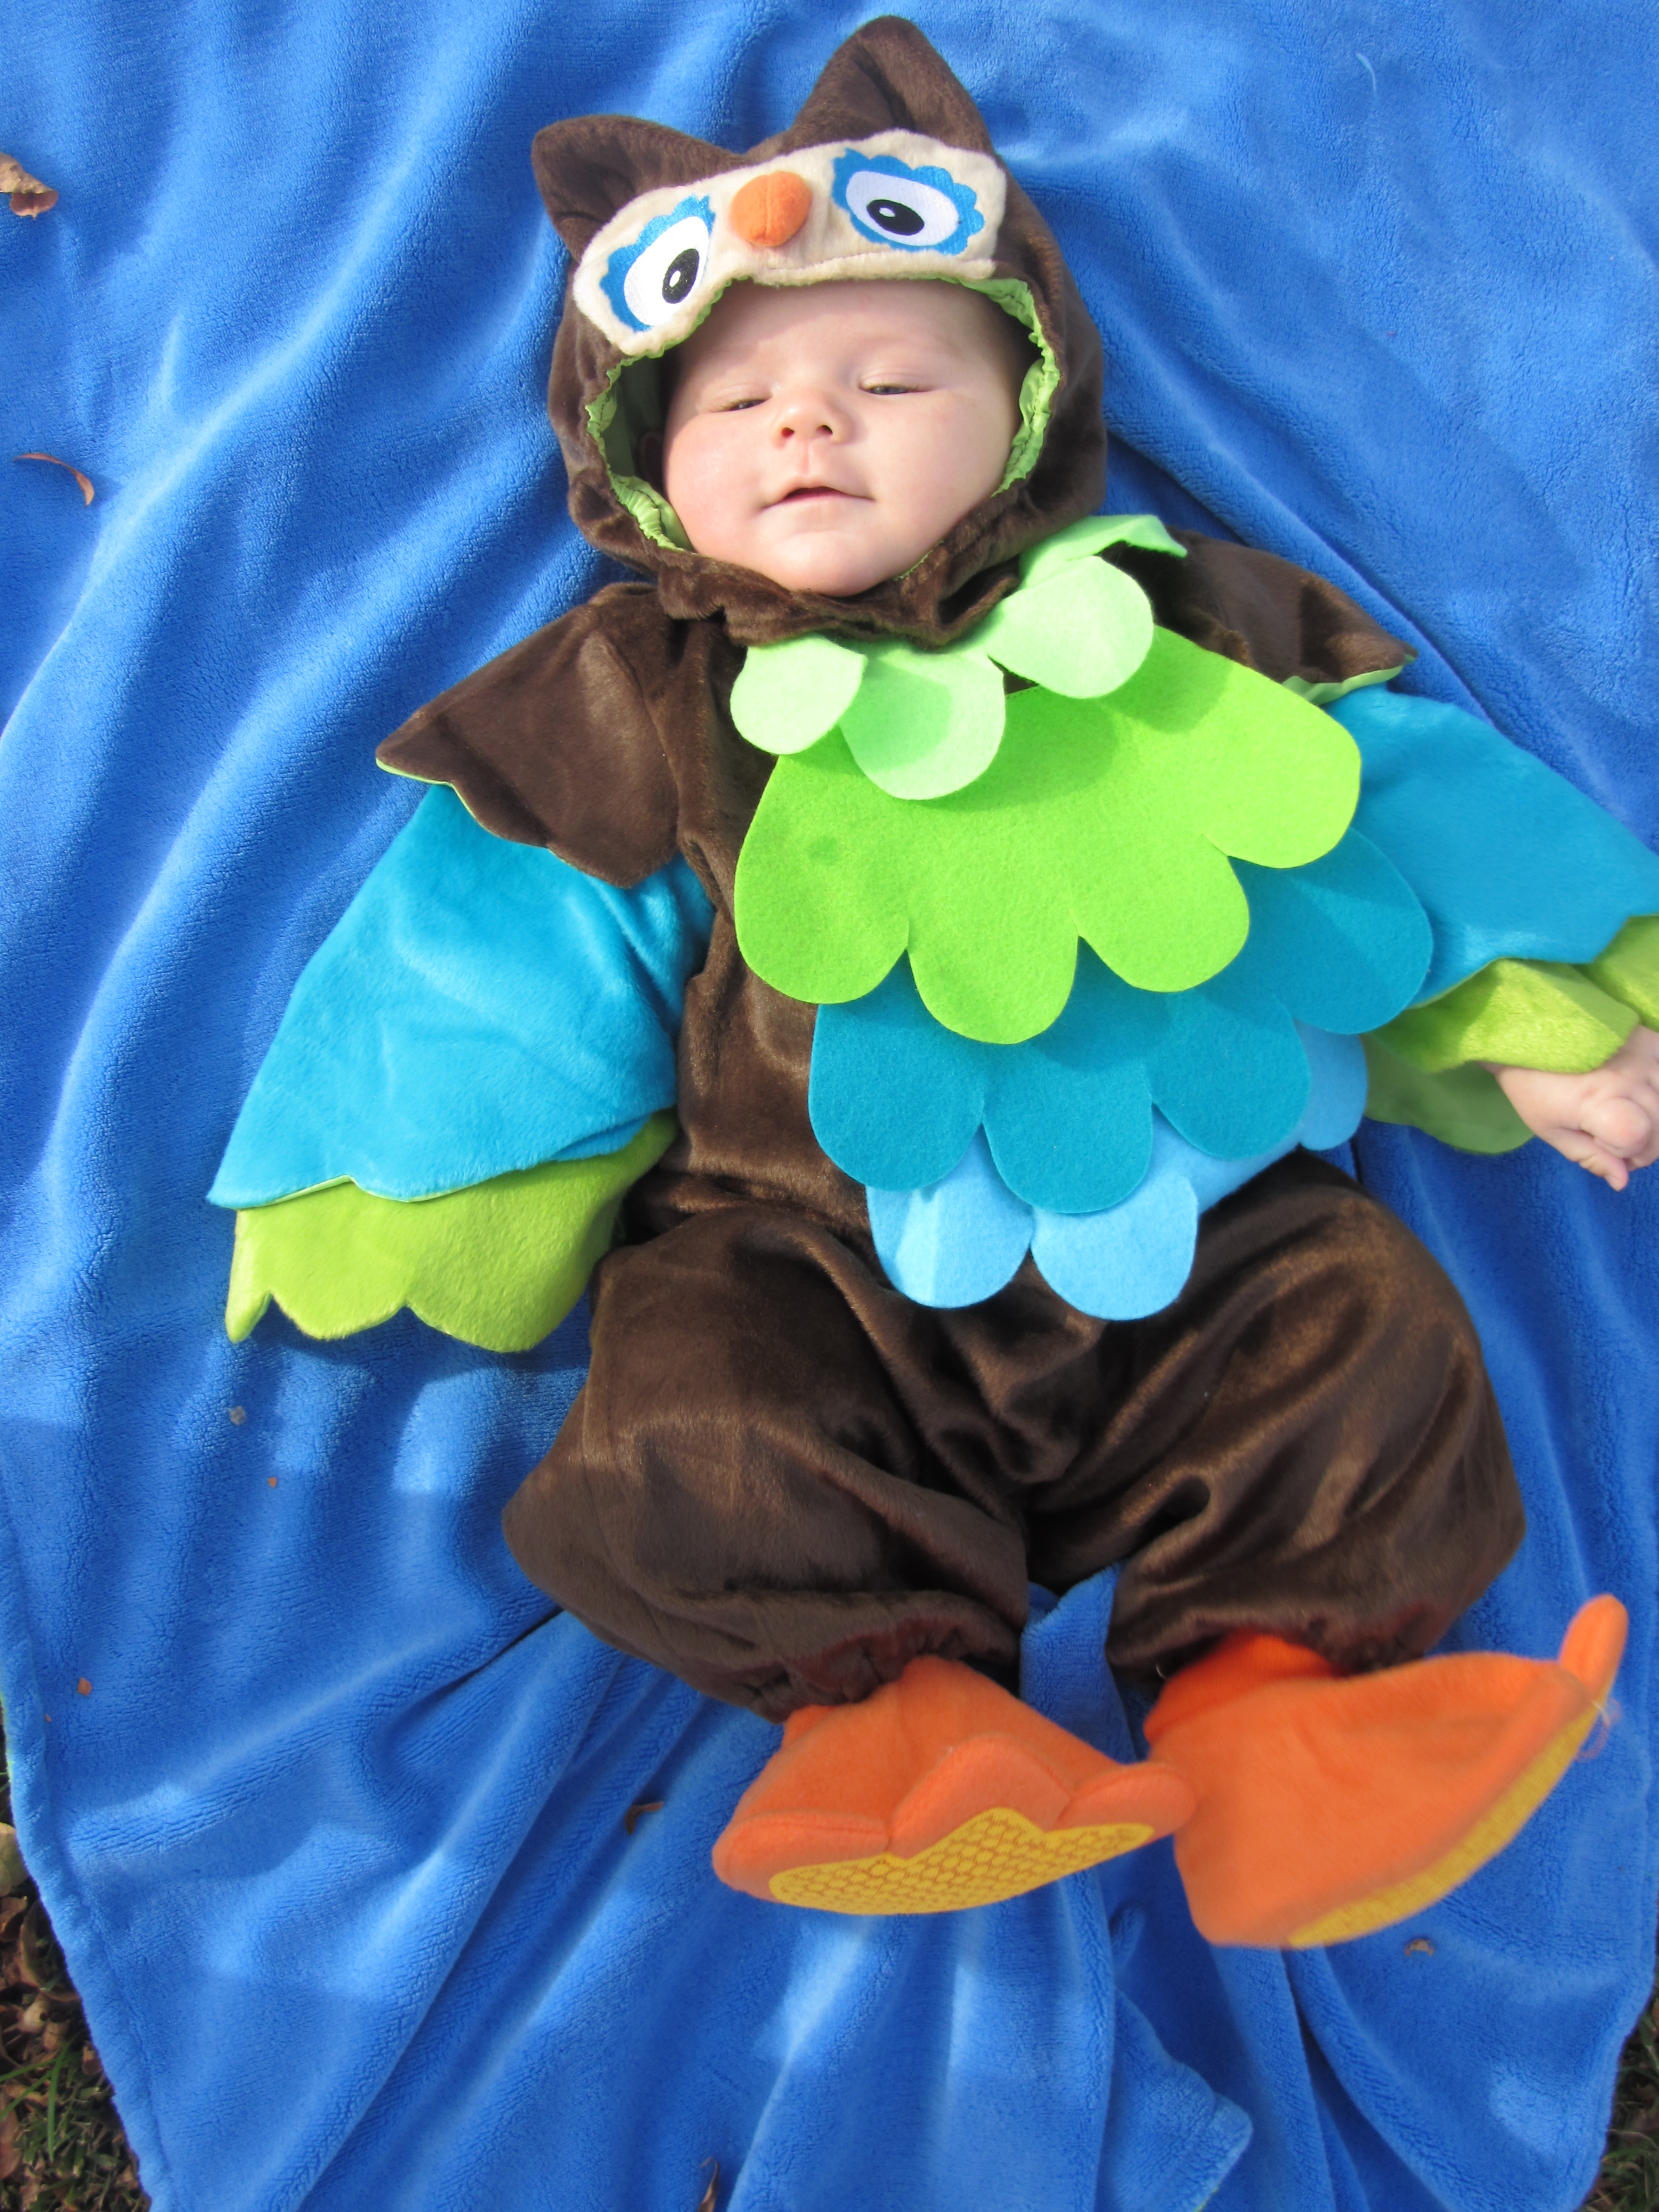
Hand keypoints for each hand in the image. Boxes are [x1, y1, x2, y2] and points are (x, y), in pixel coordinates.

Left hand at [1488, 1025, 1658, 1189]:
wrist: (1528, 1033)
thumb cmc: (1533, 1085)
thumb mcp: (1551, 1130)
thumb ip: (1591, 1157)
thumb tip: (1622, 1182)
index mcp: (1597, 1100)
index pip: (1637, 1136)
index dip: (1625, 1150)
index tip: (1602, 1143)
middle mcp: (1629, 1076)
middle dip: (1644, 1146)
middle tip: (1616, 1140)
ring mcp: (1644, 1056)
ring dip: (1657, 1121)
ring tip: (1630, 1118)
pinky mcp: (1652, 1040)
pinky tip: (1641, 1096)